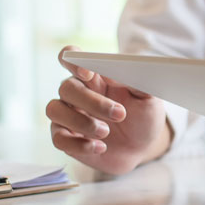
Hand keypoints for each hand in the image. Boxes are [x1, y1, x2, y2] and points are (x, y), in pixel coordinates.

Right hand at [46, 45, 171, 173]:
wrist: (143, 147)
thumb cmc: (143, 116)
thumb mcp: (149, 98)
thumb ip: (135, 81)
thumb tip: (113, 72)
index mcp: (94, 75)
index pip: (71, 57)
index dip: (72, 61)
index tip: (87, 73)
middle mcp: (76, 92)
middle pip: (67, 87)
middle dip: (92, 101)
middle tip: (119, 114)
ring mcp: (68, 115)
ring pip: (55, 110)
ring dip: (81, 122)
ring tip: (106, 132)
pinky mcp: (66, 139)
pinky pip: (58, 139)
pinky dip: (78, 144)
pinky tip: (100, 147)